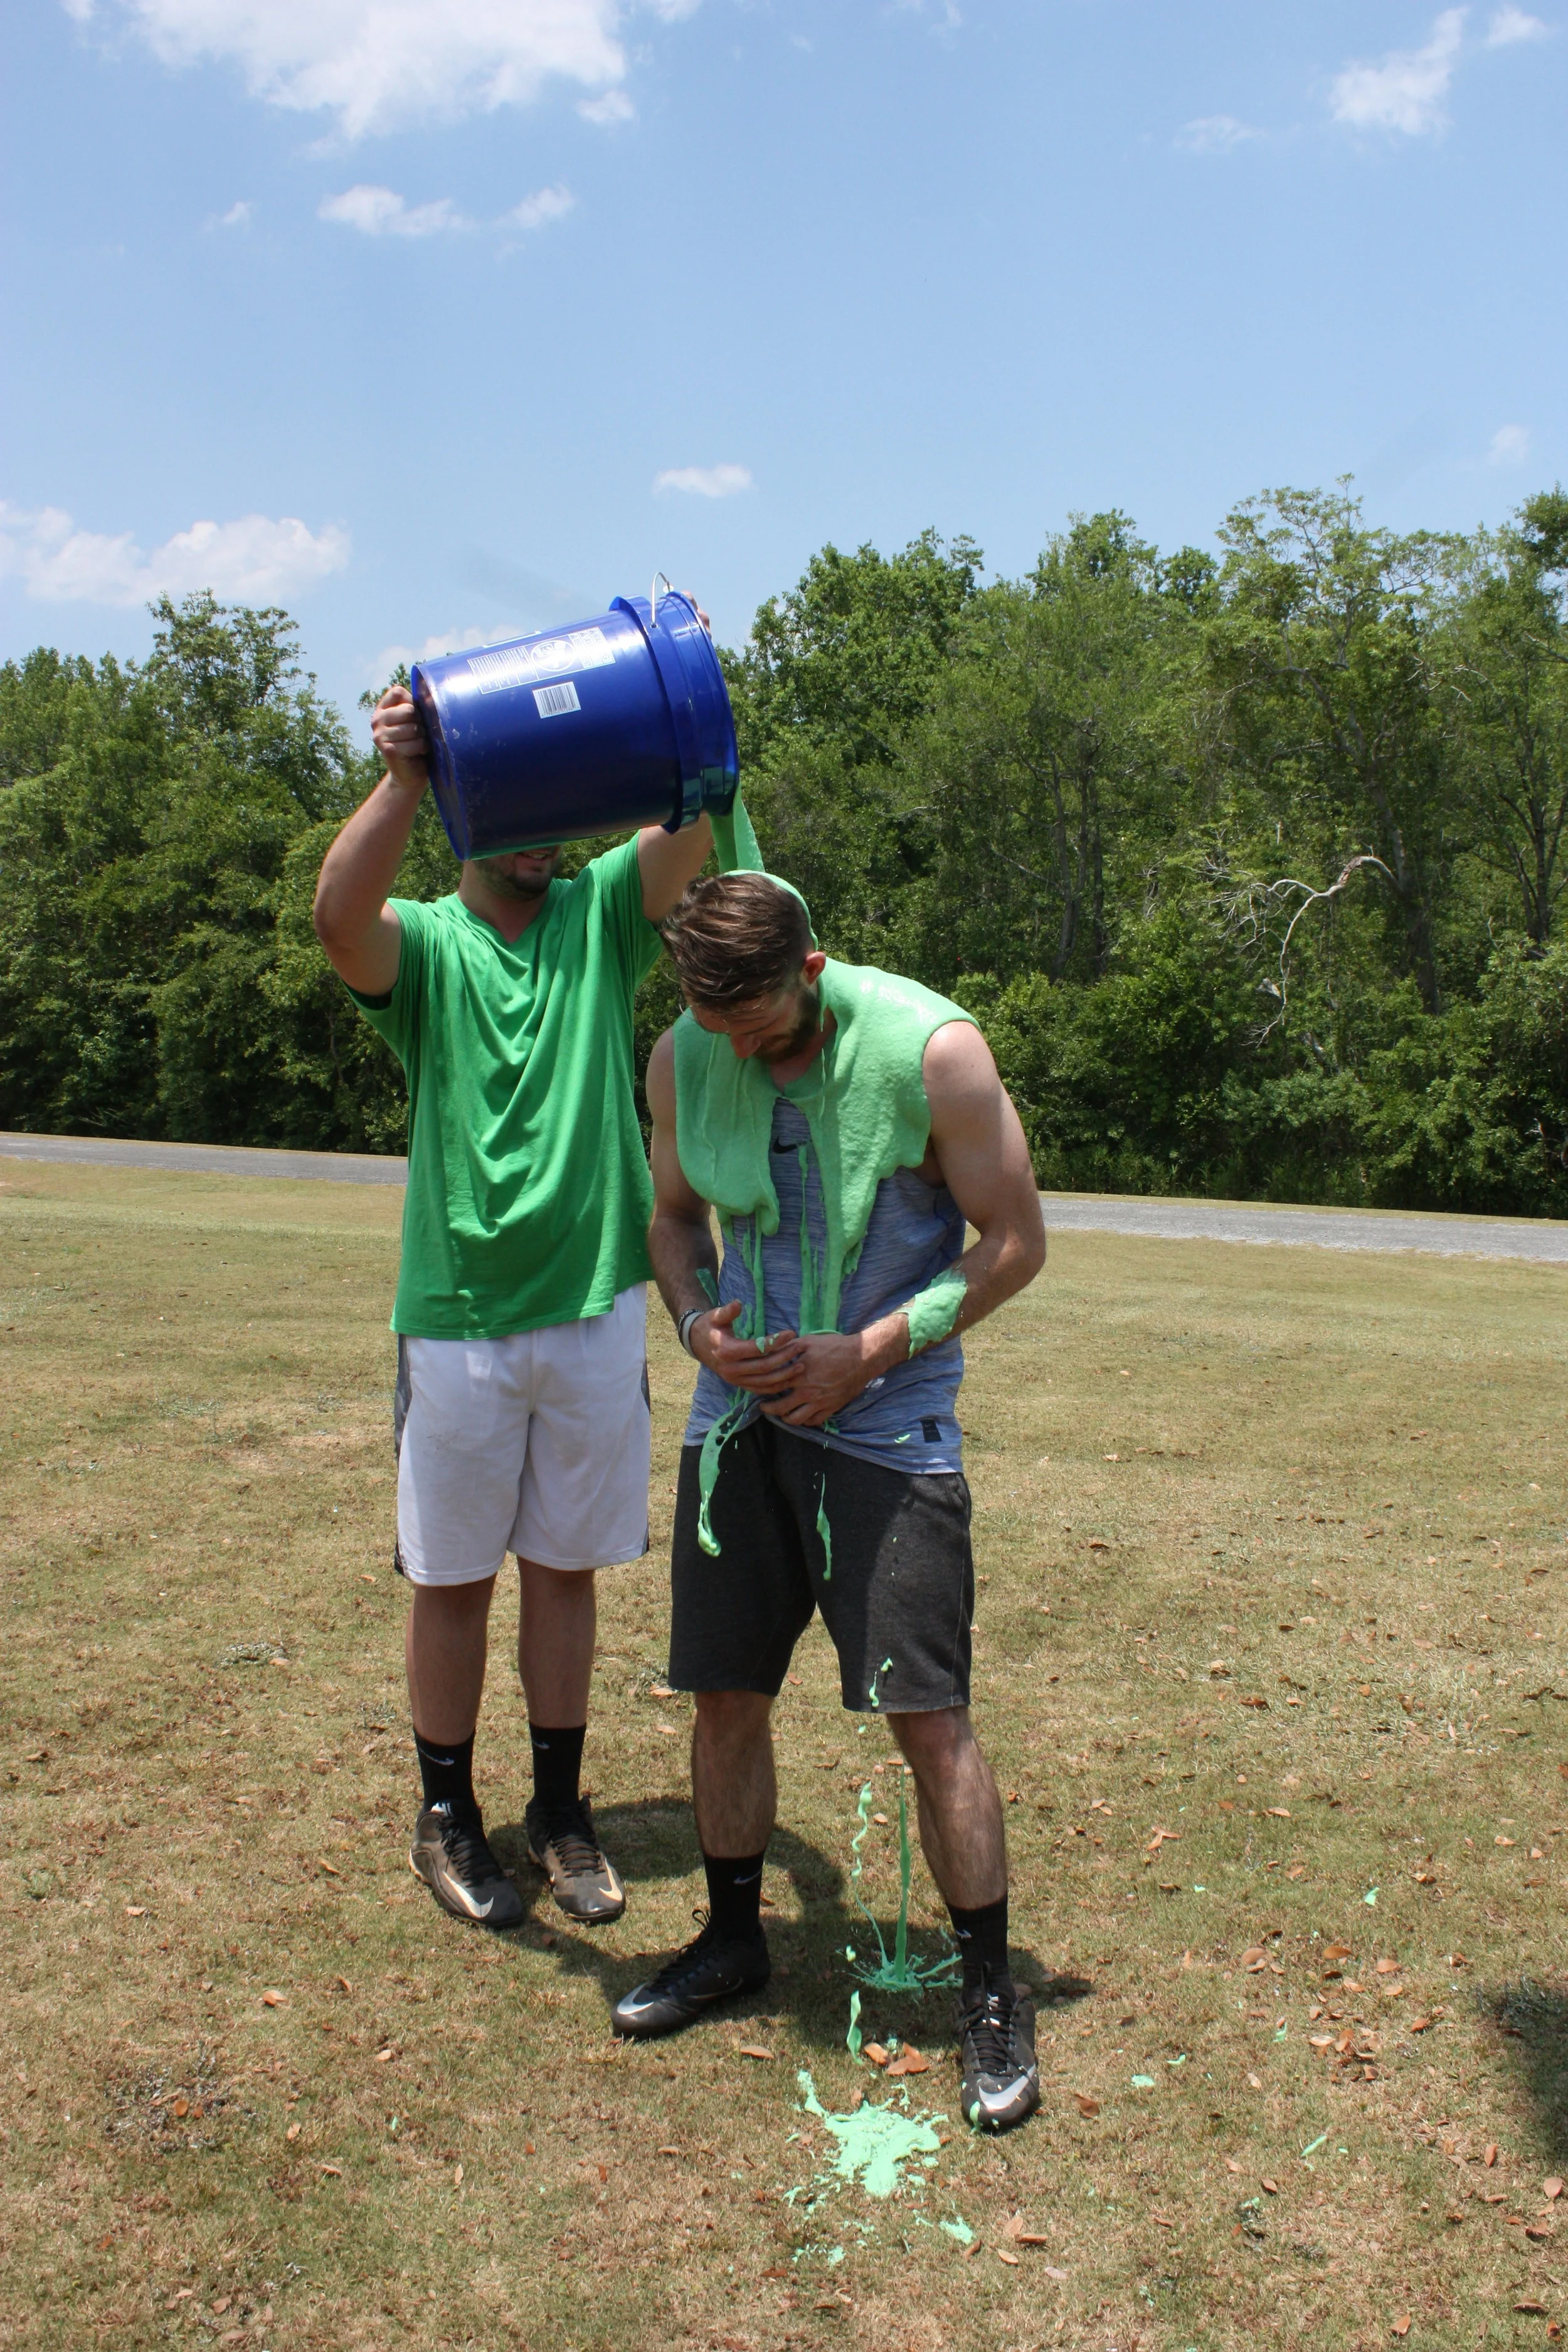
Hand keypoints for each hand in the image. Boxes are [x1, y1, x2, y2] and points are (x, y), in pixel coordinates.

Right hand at [371, 685, 429, 792]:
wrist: (409, 774)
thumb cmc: (416, 743)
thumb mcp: (414, 721)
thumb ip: (415, 706)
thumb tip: (429, 696)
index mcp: (382, 710)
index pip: (397, 692)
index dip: (412, 703)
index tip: (413, 717)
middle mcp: (376, 720)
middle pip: (409, 709)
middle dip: (420, 722)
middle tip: (418, 734)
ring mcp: (379, 735)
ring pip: (414, 727)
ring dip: (422, 737)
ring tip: (417, 744)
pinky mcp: (388, 749)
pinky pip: (416, 743)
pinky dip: (422, 748)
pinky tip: (417, 753)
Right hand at [694, 1299, 805, 1393]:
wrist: (696, 1343)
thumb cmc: (709, 1327)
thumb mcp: (716, 1316)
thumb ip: (728, 1311)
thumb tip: (738, 1304)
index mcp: (726, 1351)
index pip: (756, 1349)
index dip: (775, 1342)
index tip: (791, 1333)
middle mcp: (731, 1369)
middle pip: (764, 1367)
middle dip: (785, 1357)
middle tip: (800, 1347)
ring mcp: (735, 1380)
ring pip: (764, 1382)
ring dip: (784, 1376)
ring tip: (801, 1366)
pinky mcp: (738, 1385)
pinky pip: (760, 1390)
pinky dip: (776, 1387)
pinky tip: (789, 1380)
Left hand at [758, 1322, 905, 1427]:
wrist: (862, 1357)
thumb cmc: (836, 1347)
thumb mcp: (810, 1341)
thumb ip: (790, 1347)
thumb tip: (774, 1348)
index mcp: (799, 1374)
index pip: (773, 1387)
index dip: (761, 1391)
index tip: (756, 1391)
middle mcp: (807, 1392)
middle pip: (781, 1408)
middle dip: (769, 1410)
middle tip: (764, 1407)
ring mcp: (820, 1402)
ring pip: (796, 1419)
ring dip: (785, 1418)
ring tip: (781, 1414)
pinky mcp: (831, 1407)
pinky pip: (814, 1421)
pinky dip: (804, 1422)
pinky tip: (800, 1416)